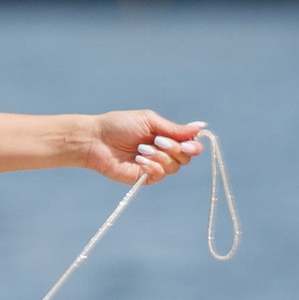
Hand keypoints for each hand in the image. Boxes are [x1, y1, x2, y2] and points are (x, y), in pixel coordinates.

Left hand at [70, 110, 203, 186]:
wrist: (97, 140)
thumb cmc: (120, 125)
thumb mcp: (149, 121)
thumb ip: (174, 128)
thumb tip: (201, 126)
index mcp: (166, 136)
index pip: (190, 144)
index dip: (194, 146)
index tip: (189, 144)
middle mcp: (164, 152)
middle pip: (186, 157)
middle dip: (174, 148)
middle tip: (156, 141)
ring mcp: (155, 165)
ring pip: (174, 167)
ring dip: (160, 156)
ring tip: (141, 149)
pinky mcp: (145, 177)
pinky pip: (160, 174)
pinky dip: (152, 166)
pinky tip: (138, 160)